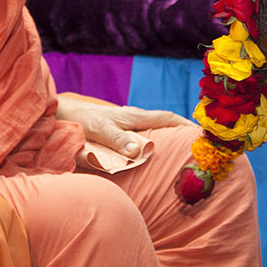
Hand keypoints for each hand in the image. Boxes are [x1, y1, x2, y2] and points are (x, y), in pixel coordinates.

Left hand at [56, 94, 188, 159]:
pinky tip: (154, 150)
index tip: (201, 132)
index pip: (166, 118)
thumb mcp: (101, 131)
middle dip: (181, 131)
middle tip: (197, 144)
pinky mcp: (121, 130)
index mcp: (135, 117)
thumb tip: (138, 150)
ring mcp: (128, 124)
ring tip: (180, 149)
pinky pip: (143, 134)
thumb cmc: (84, 121)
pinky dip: (153, 140)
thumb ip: (118, 140)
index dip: (185, 124)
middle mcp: (135, 118)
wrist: (65, 116)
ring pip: (154, 128)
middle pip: (164, 123)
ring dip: (168, 136)